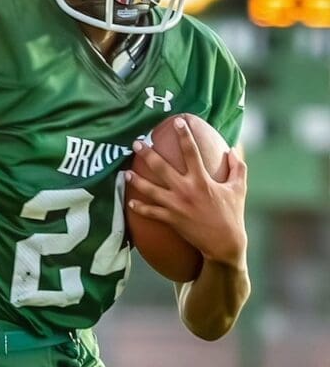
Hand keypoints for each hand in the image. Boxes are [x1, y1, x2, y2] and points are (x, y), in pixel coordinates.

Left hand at [125, 120, 247, 265]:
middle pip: (162, 167)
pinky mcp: (170, 219)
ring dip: (137, 180)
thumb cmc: (232, 215)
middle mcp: (186, 190)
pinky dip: (139, 207)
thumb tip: (233, 148)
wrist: (224, 244)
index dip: (184, 135)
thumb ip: (237, 167)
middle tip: (137, 142)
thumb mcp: (239, 188)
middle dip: (147, 153)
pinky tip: (130, 201)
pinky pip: (151, 212)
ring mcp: (176, 205)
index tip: (177, 122)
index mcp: (202, 180)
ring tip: (126, 172)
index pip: (192, 151)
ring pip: (151, 189)